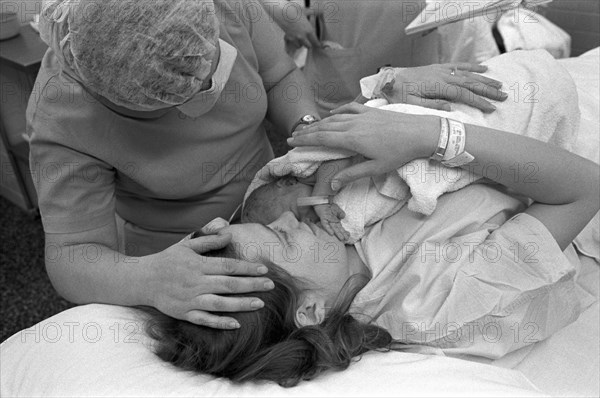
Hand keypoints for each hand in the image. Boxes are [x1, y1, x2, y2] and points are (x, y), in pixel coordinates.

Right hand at [147, 233, 273, 328]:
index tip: (264, 269)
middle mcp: (196, 282)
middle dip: (251, 285)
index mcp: (198, 264)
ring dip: (240, 304)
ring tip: (259, 303)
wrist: (141, 279)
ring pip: (219, 303)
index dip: (247, 268)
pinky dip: (219, 322)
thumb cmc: (167, 260)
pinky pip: (204, 320)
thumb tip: (229, 232)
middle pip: (228, 285)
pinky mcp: (184, 313)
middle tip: (270, 285)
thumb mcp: (187, 245)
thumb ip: (209, 240)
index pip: (228, 266)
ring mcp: (190, 300)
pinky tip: (236, 324)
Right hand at [275, 6, 320, 48]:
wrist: (282, 13)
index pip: (315, 42)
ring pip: (300, 46)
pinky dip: (294, 42)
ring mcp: (294, 38)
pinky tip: (294, 37)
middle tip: (310, 41)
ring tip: (301, 39)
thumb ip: (315, 12)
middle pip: (308, 46)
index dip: (318, 44)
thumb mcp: (306, 11)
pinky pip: (292, 43)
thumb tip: (321, 11)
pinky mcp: (288, 38)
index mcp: (308, 31)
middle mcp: (302, 36)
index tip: (319, 45)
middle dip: (309, 44)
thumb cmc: (294, 11)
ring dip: (301, 44)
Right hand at [287, 103, 438, 187]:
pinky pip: (350, 108)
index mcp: (352, 139)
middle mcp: (353, 124)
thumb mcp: (376, 168)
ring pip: (335, 117)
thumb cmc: (400, 153)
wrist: (421, 133)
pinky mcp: (371, 111)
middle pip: (324, 127)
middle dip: (307, 132)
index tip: (292, 141)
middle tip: (293, 135)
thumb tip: (333, 185)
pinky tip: (333, 114)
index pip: (322, 139)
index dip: (305, 140)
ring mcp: (362, 115)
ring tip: (309, 127)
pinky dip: (338, 111)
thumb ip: (352, 174)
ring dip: (320, 122)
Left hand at [314, 203, 349, 240]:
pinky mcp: (323, 218)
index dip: (344, 232)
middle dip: (342, 234)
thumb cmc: (328, 206)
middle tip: (346, 240)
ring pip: (333, 228)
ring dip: (338, 234)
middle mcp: (332, 222)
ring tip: (342, 238)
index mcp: (336, 221)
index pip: (341, 227)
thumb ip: (340, 213)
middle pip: (338, 229)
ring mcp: (328, 220)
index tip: (349, 236)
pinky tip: (331, 233)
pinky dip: (328, 229)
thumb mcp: (337, 209)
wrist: (321, 201)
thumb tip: (343, 217)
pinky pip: (326, 224)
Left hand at [374, 64, 507, 112]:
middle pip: (470, 83)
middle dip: (488, 90)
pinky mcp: (437, 68)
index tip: (492, 108)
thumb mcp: (411, 104)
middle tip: (504, 97)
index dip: (479, 101)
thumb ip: (431, 105)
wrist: (387, 80)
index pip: (464, 94)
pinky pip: (458, 66)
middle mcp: (442, 76)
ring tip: (499, 85)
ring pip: (467, 74)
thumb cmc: (397, 95)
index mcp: (437, 86)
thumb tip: (451, 107)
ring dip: (484, 79)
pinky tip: (483, 68)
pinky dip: (472, 67)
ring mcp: (441, 70)